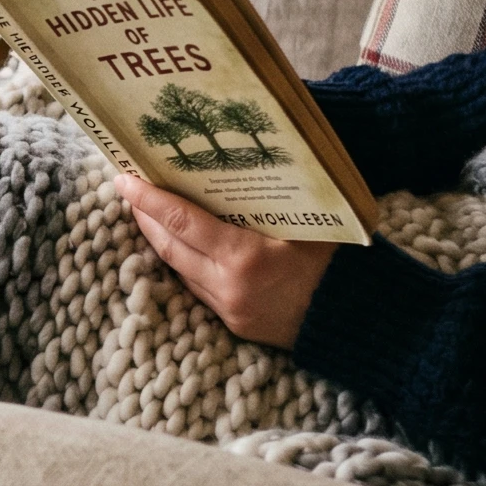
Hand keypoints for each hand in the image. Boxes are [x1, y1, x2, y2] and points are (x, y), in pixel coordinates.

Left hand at [115, 172, 337, 348]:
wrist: (363, 322)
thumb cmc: (341, 263)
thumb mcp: (307, 222)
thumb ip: (268, 200)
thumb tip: (239, 160)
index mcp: (244, 257)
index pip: (180, 221)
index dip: (147, 199)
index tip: (123, 179)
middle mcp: (228, 286)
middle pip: (168, 247)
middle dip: (144, 216)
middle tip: (128, 189)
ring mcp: (229, 310)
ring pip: (178, 270)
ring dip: (159, 241)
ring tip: (147, 213)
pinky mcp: (234, 326)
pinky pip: (197, 289)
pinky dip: (182, 264)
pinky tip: (179, 246)